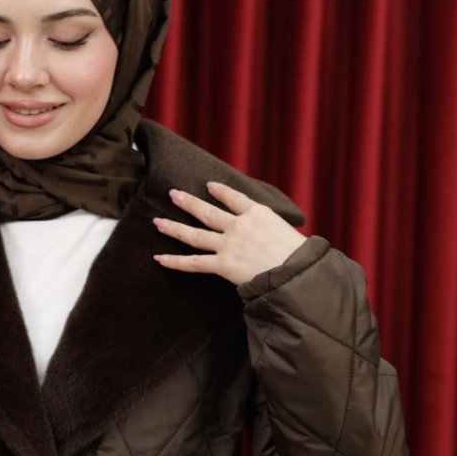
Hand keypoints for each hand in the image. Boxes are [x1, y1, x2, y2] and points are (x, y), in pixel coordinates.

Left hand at [152, 180, 307, 285]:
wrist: (296, 270)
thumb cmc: (298, 254)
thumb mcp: (287, 230)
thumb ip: (271, 229)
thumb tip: (270, 236)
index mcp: (257, 213)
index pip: (235, 198)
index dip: (220, 191)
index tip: (210, 185)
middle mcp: (239, 224)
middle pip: (207, 211)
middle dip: (188, 202)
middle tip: (173, 194)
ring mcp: (228, 244)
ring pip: (194, 234)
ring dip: (174, 227)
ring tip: (157, 221)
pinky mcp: (222, 264)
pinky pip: (193, 263)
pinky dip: (175, 261)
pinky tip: (159, 258)